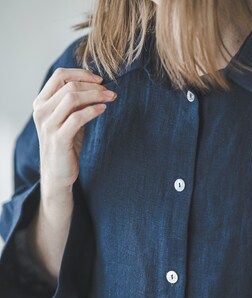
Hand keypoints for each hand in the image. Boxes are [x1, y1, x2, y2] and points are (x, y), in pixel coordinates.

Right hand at [33, 68, 116, 192]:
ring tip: (111, 98)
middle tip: (110, 92)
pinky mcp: (59, 139)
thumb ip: (75, 102)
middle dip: (94, 86)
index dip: (81, 73)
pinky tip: (103, 109)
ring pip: (72, 98)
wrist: (57, 171)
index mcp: (41, 102)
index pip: (59, 75)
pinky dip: (93, 110)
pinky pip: (77, 117)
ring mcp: (48, 125)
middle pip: (69, 85)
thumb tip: (96, 85)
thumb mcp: (68, 118)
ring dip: (96, 95)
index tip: (100, 79)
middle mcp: (41, 111)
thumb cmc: (66, 142)